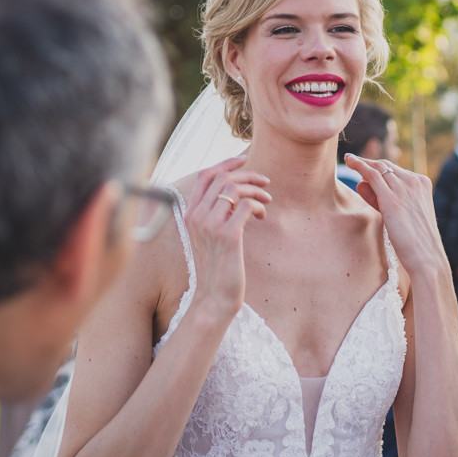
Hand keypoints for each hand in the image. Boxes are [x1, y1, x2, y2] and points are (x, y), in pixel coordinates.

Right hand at [183, 156, 270, 320]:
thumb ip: (215, 213)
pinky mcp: (228, 236)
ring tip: (267, 199)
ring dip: (256, 190)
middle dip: (248, 175)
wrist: (215, 296)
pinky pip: (247, 206)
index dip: (225, 163)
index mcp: (190, 214)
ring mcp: (211, 226)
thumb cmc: (216, 266)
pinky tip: (263, 217)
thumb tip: (235, 192)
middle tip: (265, 182)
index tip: (244, 160)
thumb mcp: (210, 236)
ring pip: (235, 189)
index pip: (204, 176)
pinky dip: (259, 206)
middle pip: (223, 179)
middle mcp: (196, 217)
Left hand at [345, 154, 449, 281]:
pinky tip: (350, 163)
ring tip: (349, 160)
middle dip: (368, 163)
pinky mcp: (392, 198)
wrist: (426, 257)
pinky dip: (360, 166)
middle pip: (386, 166)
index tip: (364, 167)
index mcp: (422, 183)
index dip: (378, 168)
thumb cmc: (414, 241)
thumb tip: (361, 184)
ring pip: (378, 168)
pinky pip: (372, 175)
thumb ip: (381, 199)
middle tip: (352, 161)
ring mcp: (404, 188)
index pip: (395, 170)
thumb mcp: (400, 214)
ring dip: (361, 163)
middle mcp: (415, 181)